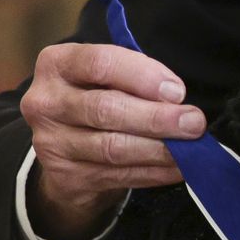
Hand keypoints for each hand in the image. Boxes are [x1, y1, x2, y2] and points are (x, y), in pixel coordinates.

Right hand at [19, 42, 205, 239]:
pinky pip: (118, 175)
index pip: (100, 63)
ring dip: (159, 150)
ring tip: (190, 148)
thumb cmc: (96, 97)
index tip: (177, 91)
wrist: (65, 147)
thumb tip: (175, 97)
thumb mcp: (107, 76)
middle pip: (106, 109)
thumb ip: (135, 78)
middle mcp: (45, 102)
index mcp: (57, 64)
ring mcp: (51, 143)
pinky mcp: (65, 177)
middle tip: (193, 123)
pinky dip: (153, 172)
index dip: (142, 76)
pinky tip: (177, 168)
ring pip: (113, 148)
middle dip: (157, 117)